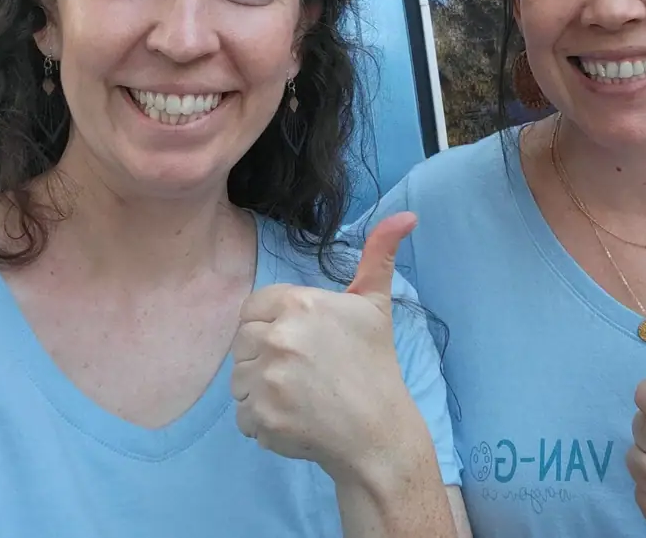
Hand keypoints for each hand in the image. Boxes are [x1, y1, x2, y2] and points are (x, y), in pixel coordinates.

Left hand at [231, 212, 425, 482]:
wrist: (378, 431)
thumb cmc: (374, 364)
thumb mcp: (375, 304)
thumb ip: (378, 255)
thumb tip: (406, 215)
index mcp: (299, 303)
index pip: (253, 308)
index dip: (271, 324)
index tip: (298, 342)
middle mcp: (279, 337)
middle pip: (243, 342)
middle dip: (264, 357)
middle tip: (302, 371)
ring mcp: (268, 379)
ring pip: (239, 378)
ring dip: (260, 388)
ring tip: (298, 394)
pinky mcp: (262, 416)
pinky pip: (242, 413)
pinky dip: (262, 419)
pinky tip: (294, 417)